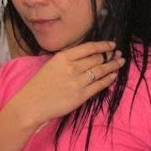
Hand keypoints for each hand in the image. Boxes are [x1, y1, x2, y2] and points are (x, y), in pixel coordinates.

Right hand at [7, 41, 124, 128]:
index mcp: (64, 57)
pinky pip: (99, 85)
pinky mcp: (81, 96)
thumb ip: (69, 58)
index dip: (103, 45)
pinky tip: (113, 76)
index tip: (112, 44)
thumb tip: (89, 54)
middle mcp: (72, 67)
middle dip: (110, 55)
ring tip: (120, 62)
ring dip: (113, 66)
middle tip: (118, 54)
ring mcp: (77, 82)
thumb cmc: (40, 84)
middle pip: (97, 58)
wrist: (31, 105)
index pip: (89, 47)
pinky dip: (108, 79)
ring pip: (101, 71)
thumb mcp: (52, 64)